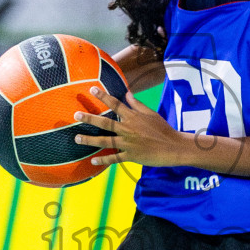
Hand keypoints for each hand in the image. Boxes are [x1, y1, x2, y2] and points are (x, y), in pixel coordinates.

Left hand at [74, 86, 191, 167]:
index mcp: (133, 117)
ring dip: (90, 140)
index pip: (116, 104)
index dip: (103, 96)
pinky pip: (114, 158)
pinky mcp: (131, 156)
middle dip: (89, 118)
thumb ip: (137, 104)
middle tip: (76, 115)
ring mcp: (129, 143)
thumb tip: (127, 93)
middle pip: (105, 122)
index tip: (91, 89)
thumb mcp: (151, 113)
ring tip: (77, 138)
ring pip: (106, 141)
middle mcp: (128, 129)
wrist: (174, 147)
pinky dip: (103, 160)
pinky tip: (92, 160)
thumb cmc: (163, 129)